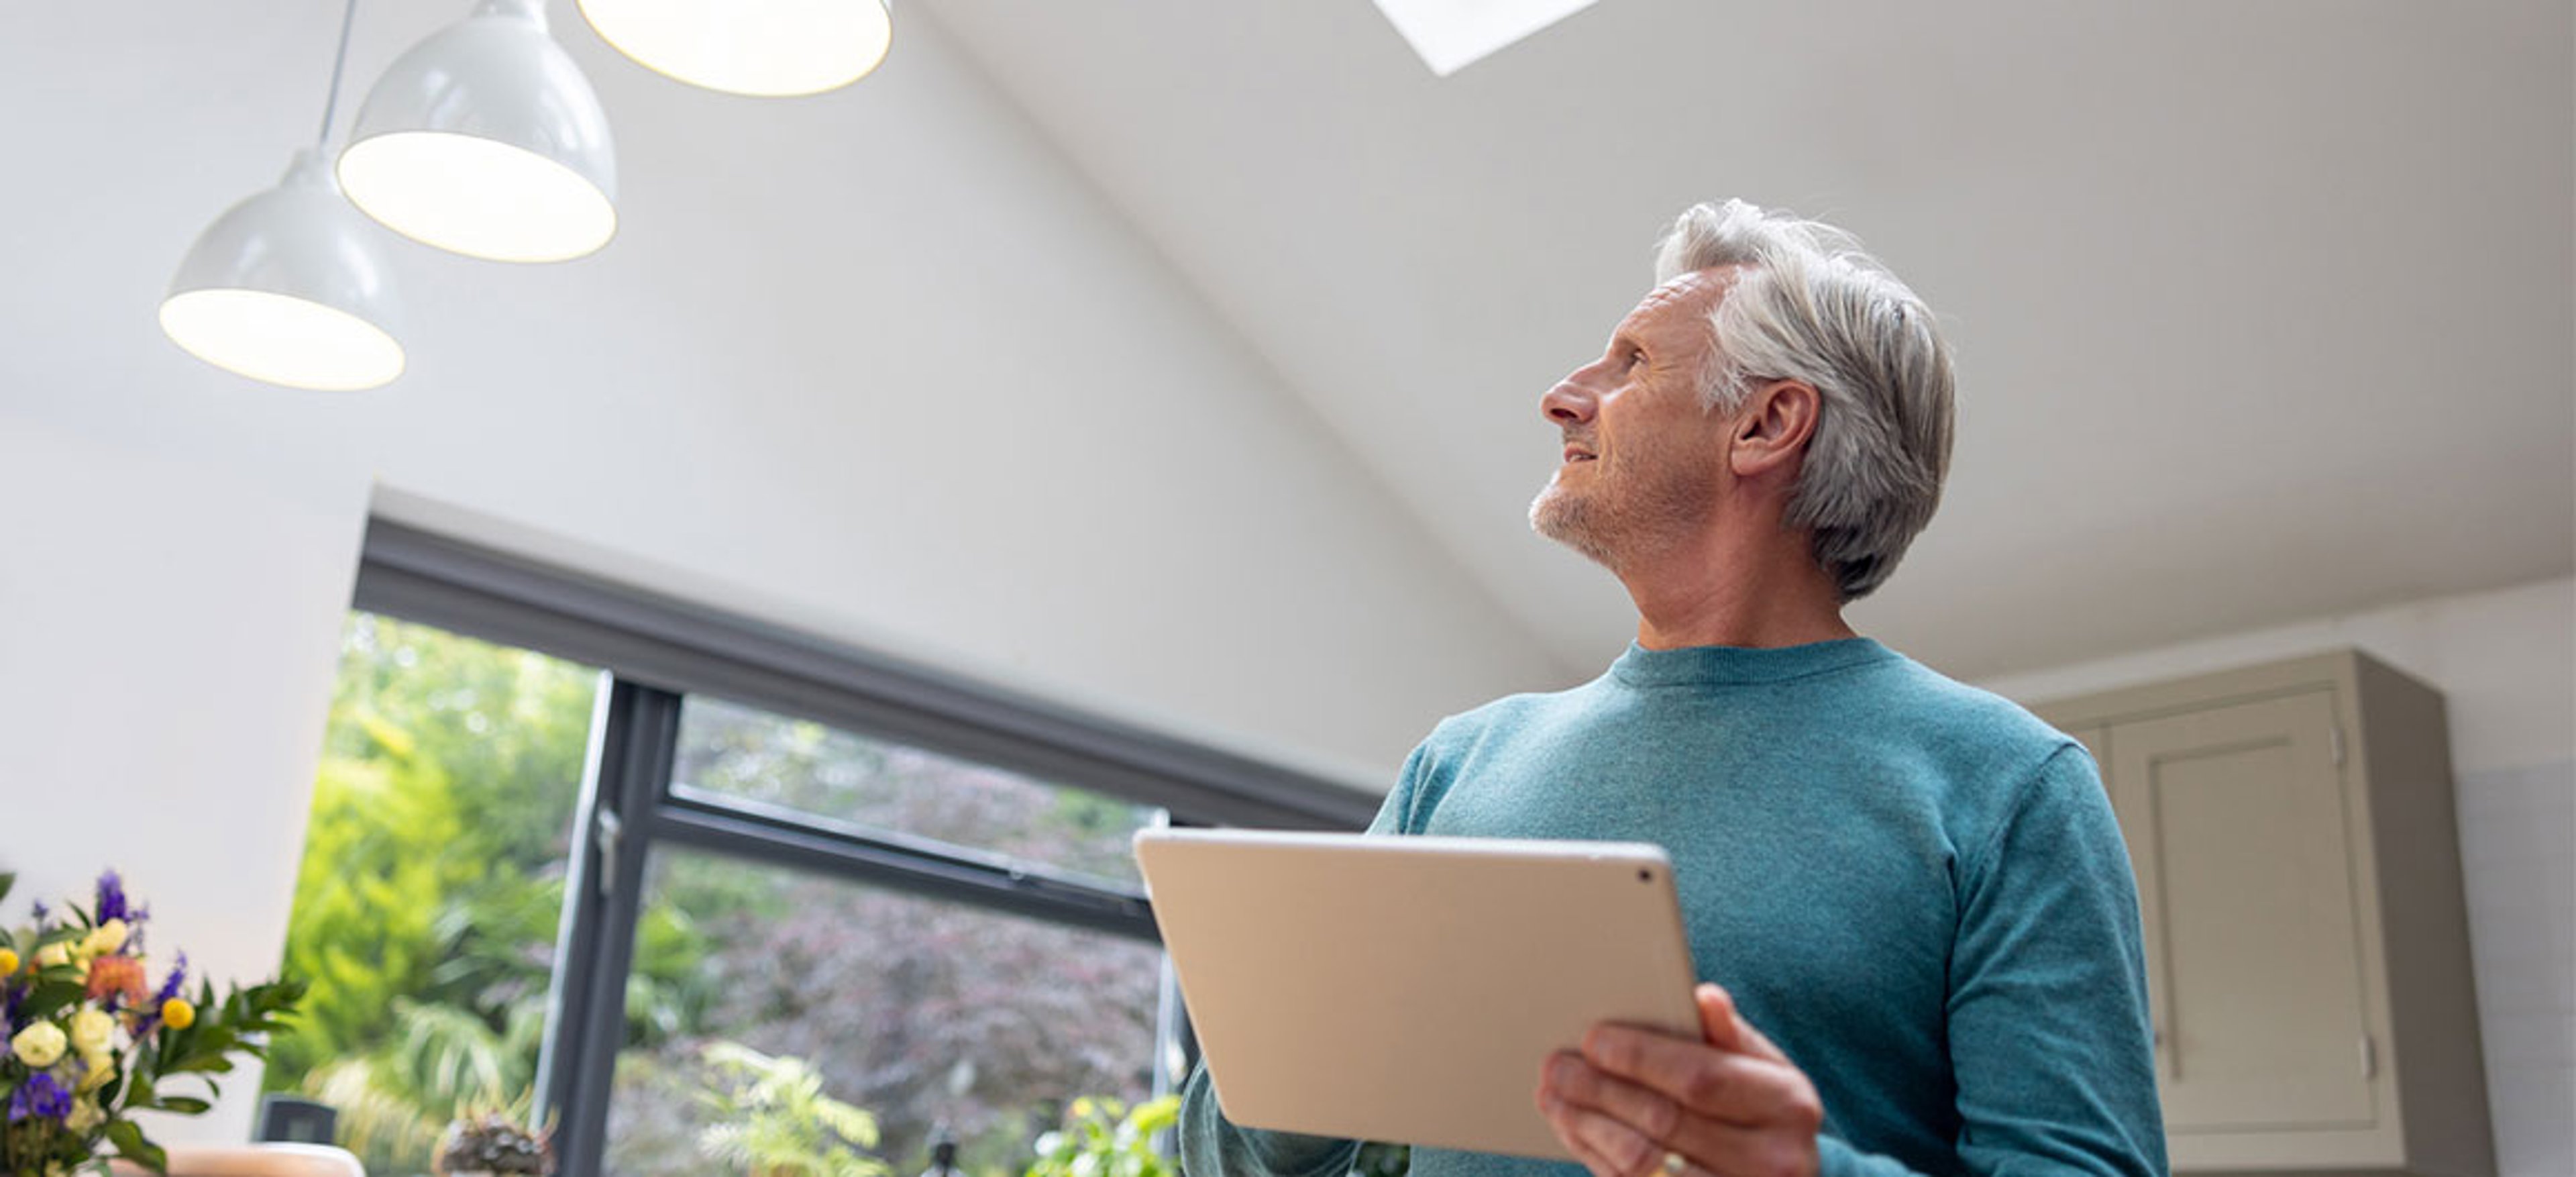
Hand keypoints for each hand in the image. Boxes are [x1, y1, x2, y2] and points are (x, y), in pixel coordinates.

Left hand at [1534, 983, 1822, 1176]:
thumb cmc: (1764, 1109)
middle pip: (1663, 1121)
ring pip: (1641, 1163)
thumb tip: (1705, 997)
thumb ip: (1729, 1034)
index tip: (1592, 1038)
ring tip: (1553, 1096)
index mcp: (1789, 1105)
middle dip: (1600, 1090)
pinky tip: (1574, 1130)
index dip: (1641, 1057)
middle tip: (1556, 1065)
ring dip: (1587, 1127)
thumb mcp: (1765, 1068)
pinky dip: (1596, 1156)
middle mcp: (1773, 1160)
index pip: (1701, 1077)